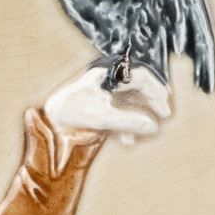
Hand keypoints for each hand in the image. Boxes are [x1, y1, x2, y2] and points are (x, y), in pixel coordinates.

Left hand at [43, 66, 172, 146]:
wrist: (50, 120)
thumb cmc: (72, 112)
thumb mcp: (102, 118)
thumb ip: (128, 122)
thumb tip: (153, 127)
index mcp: (108, 74)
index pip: (140, 75)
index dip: (155, 91)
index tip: (163, 109)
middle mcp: (107, 79)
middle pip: (137, 85)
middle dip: (151, 101)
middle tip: (164, 114)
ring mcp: (104, 92)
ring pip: (130, 99)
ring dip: (139, 114)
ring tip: (149, 130)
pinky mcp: (99, 104)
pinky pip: (119, 110)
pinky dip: (125, 124)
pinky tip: (127, 140)